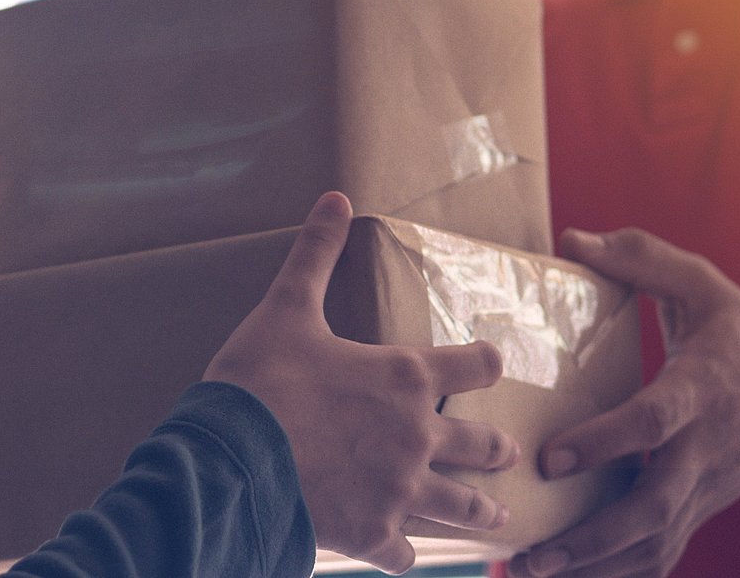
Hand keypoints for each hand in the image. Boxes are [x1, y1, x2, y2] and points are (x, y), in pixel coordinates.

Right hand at [205, 192, 519, 573]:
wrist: (230, 458)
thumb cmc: (260, 380)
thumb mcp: (287, 308)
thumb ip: (316, 255)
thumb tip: (335, 198)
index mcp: (404, 378)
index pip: (473, 366)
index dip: (487, 363)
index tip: (495, 364)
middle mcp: (417, 436)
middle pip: (479, 444)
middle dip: (496, 448)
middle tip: (509, 453)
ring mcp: (399, 490)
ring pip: (459, 507)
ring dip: (482, 512)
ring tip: (498, 519)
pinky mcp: (372, 533)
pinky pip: (405, 553)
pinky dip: (407, 554)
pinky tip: (407, 555)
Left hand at [512, 228, 739, 577]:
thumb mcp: (701, 283)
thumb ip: (640, 258)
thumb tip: (573, 241)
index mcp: (702, 389)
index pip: (653, 421)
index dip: (604, 442)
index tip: (551, 458)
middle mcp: (705, 448)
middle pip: (653, 505)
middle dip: (592, 536)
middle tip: (531, 553)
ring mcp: (706, 488)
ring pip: (656, 542)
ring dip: (596, 566)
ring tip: (530, 573)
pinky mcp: (701, 510)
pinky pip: (662, 553)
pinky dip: (619, 574)